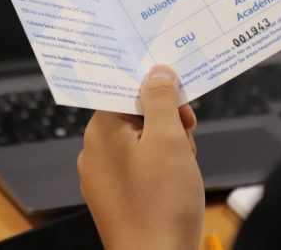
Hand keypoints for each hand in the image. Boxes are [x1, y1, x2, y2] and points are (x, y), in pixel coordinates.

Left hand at [77, 65, 203, 249]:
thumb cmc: (161, 206)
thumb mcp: (169, 139)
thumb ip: (162, 99)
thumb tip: (157, 73)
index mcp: (101, 131)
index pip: (127, 91)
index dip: (158, 93)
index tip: (180, 102)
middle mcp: (96, 151)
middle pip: (137, 116)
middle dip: (167, 124)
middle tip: (184, 142)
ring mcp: (104, 176)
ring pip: (142, 142)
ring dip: (168, 148)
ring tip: (181, 170)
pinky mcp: (116, 196)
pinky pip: (140, 167)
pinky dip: (161, 170)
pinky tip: (174, 185)